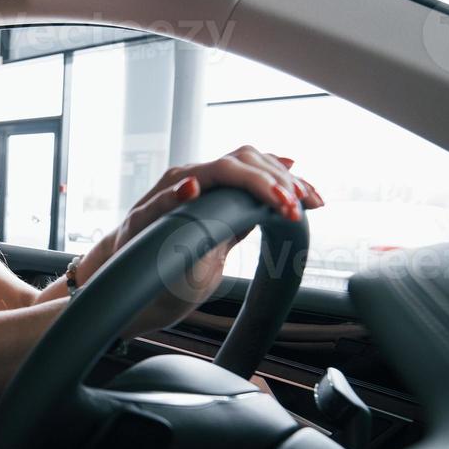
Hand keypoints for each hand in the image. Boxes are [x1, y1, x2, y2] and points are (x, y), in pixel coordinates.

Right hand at [76, 147, 323, 335]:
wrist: (130, 288)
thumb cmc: (173, 261)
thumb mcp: (220, 237)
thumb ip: (245, 212)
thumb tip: (288, 187)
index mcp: (213, 186)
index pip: (256, 165)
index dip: (289, 179)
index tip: (317, 200)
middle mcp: (191, 180)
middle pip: (241, 160)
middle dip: (276, 180)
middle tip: (299, 205)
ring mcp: (165, 195)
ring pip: (211, 172)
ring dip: (249, 182)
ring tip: (276, 198)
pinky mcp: (141, 219)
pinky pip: (159, 202)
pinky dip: (176, 194)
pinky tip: (191, 190)